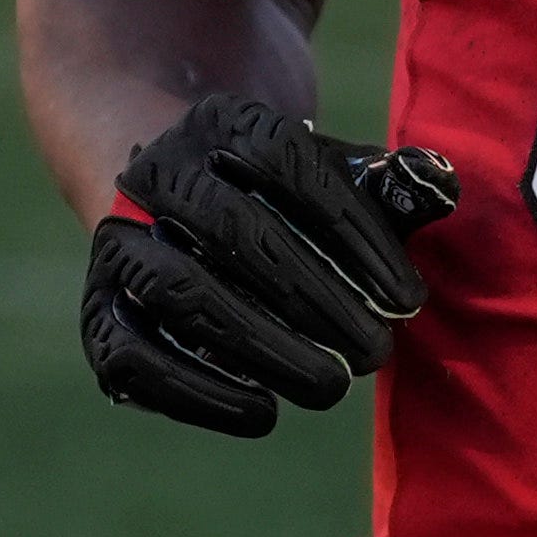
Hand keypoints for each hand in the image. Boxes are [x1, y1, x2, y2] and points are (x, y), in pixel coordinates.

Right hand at [85, 93, 461, 437]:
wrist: (166, 193)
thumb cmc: (278, 195)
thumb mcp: (328, 170)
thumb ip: (385, 184)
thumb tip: (439, 186)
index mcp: (222, 123)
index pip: (290, 166)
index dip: (355, 233)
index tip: (408, 298)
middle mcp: (159, 172)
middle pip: (236, 231)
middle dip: (315, 299)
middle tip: (374, 354)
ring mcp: (119, 240)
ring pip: (180, 290)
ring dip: (260, 346)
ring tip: (328, 387)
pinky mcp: (98, 307)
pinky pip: (130, 352)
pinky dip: (195, 390)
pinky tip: (261, 413)